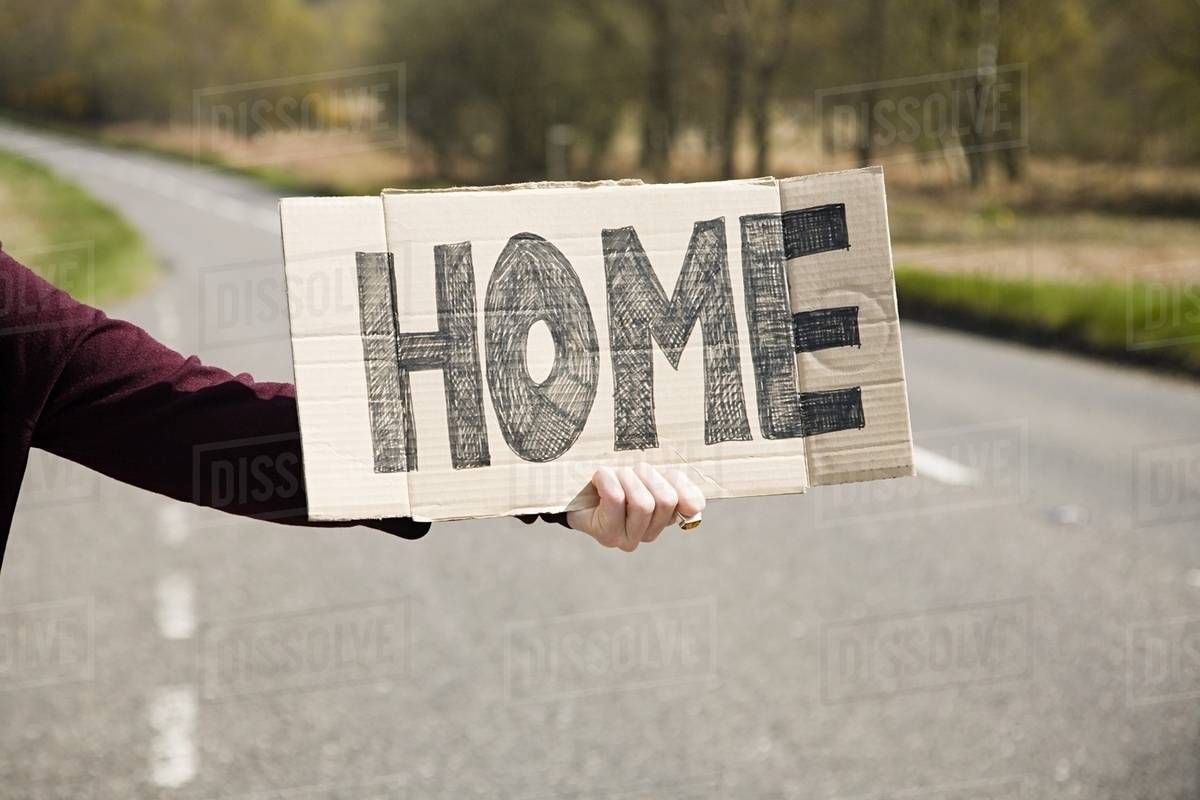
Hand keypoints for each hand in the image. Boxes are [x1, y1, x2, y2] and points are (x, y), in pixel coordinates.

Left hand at [567, 464, 705, 551]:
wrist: (573, 490)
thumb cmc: (614, 480)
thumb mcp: (647, 476)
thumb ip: (675, 484)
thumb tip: (696, 506)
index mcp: (666, 517)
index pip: (689, 503)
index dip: (680, 483)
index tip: (666, 472)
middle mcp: (649, 534)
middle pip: (665, 500)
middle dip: (647, 475)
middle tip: (630, 470)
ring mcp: (628, 539)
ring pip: (643, 502)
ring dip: (627, 478)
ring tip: (614, 475)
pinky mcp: (607, 535)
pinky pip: (616, 499)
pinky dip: (608, 479)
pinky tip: (601, 477)